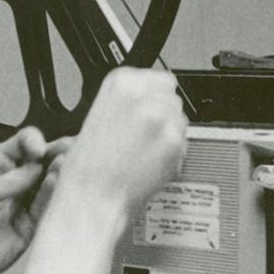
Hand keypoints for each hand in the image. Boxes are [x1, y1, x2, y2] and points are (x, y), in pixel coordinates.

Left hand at [0, 128, 69, 273]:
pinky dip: (52, 195)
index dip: (33, 141)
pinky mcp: (30, 225)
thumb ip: (7, 183)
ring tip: (66, 165)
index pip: (22, 144)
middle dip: (56, 152)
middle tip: (69, 149)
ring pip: (48, 183)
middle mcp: (15, 181)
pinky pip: (44, 208)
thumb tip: (36, 168)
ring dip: (58, 173)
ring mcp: (25, 203)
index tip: (38, 148)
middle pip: (41, 161)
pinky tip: (56, 184)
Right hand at [56, 68, 187, 217]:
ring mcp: (163, 118)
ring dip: (168, 131)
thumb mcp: (100, 115)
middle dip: (161, 113)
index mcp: (122, 82)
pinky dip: (173, 151)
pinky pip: (184, 141)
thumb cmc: (89, 166)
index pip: (157, 77)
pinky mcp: (176, 142)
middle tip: (143, 133)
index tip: (145, 108)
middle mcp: (145, 95)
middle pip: (171, 96)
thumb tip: (148, 99)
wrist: (94, 197)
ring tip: (144, 149)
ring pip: (179, 117)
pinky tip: (150, 160)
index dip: (152, 96)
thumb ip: (128, 101)